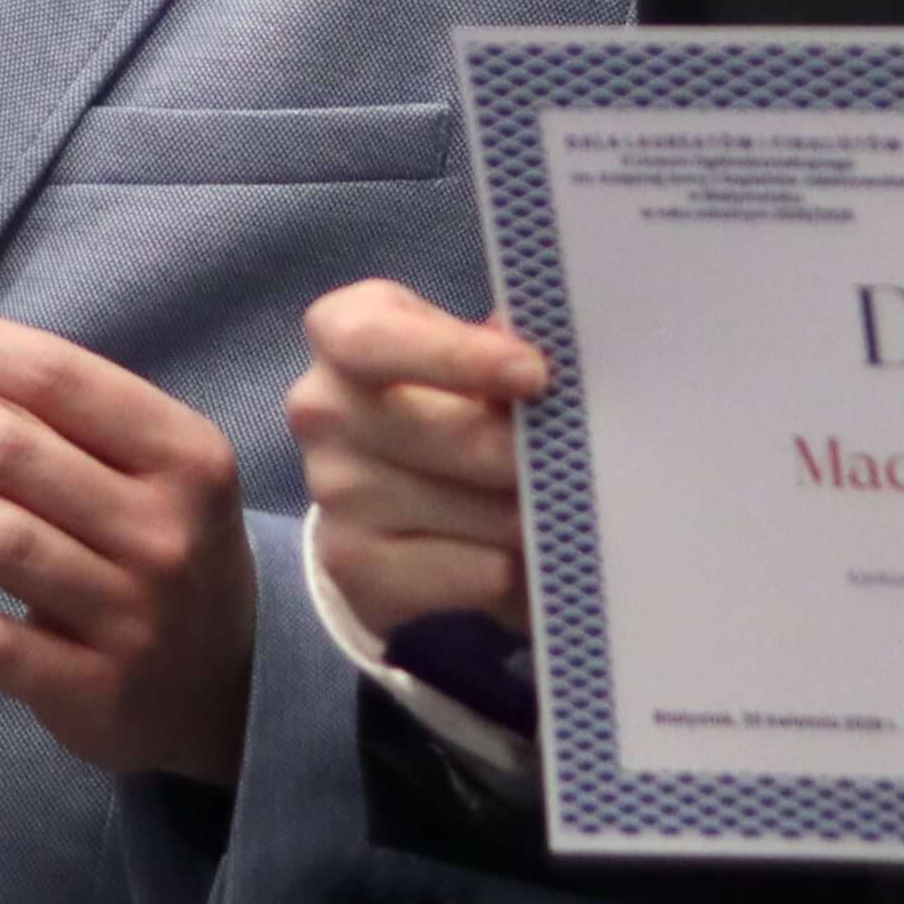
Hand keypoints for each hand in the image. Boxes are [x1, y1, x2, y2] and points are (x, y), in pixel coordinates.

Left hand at [0, 297, 255, 783]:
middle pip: (16, 450)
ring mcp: (131, 616)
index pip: (59, 378)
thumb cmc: (161, 544)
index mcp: (184, 455)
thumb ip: (64, 418)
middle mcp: (164, 532)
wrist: (227, 683)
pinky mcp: (93, 691)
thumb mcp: (153, 470)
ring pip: (3, 540)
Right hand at [288, 280, 555, 640]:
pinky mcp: (352, 562)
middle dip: (526, 454)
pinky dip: (506, 569)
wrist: (389, 493)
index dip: (457, 356)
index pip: (374, 339)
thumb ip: (503, 349)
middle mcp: (323, 407)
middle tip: (580, 461)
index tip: (535, 375)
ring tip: (545, 507)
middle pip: (446, 433)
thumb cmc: (444, 399)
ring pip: (467, 508)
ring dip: (524, 515)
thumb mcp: (467, 354)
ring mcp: (331, 489)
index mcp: (344, 331)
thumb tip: (543, 355)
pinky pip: (464, 571)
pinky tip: (514, 553)